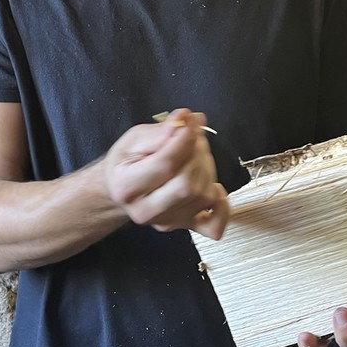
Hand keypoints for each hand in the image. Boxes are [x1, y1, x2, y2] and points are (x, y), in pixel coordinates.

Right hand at [103, 109, 229, 239]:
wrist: (122, 189)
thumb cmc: (127, 164)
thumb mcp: (133, 140)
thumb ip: (160, 131)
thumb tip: (184, 119)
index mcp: (127, 187)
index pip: (165, 164)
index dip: (184, 139)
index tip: (191, 121)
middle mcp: (146, 211)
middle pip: (187, 184)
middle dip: (197, 153)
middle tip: (193, 136)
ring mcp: (168, 222)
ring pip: (203, 196)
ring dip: (207, 168)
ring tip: (197, 153)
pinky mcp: (186, 226)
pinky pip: (214, 226)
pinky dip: (223, 207)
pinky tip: (215, 188)